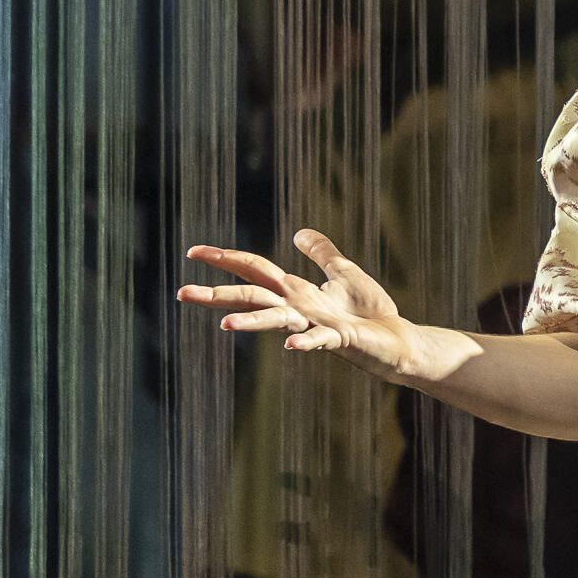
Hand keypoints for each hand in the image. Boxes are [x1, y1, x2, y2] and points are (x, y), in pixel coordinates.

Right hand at [179, 228, 412, 378]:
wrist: (396, 339)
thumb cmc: (370, 310)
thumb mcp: (344, 272)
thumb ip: (322, 253)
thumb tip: (300, 232)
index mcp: (296, 291)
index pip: (253, 270)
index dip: (225, 258)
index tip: (193, 251)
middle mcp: (298, 309)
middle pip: (252, 297)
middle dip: (218, 294)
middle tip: (182, 293)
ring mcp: (314, 325)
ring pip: (276, 321)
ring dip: (252, 323)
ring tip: (224, 327)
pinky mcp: (339, 339)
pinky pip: (319, 340)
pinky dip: (306, 341)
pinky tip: (292, 345)